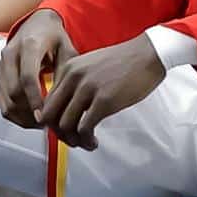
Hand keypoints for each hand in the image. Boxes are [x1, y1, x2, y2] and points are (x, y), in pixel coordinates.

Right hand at [0, 9, 74, 127]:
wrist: (36, 25)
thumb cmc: (54, 38)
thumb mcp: (67, 51)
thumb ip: (65, 74)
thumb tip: (65, 103)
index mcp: (29, 46)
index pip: (27, 78)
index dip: (35, 100)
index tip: (44, 116)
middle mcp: (10, 55)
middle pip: (14, 92)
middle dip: (30, 111)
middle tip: (47, 122)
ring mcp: (1, 66)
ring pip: (6, 100)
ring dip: (22, 116)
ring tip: (41, 122)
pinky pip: (2, 102)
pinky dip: (15, 114)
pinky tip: (30, 118)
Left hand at [38, 33, 165, 150]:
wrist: (148, 54)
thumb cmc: (125, 61)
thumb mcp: (91, 65)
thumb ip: (77, 82)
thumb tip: (70, 107)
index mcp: (68, 69)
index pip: (47, 102)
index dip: (52, 122)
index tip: (64, 129)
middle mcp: (73, 78)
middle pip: (50, 115)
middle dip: (58, 134)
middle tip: (72, 140)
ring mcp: (88, 89)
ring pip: (65, 125)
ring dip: (73, 140)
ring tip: (85, 143)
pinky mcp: (104, 101)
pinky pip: (84, 128)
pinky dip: (86, 140)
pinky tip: (94, 142)